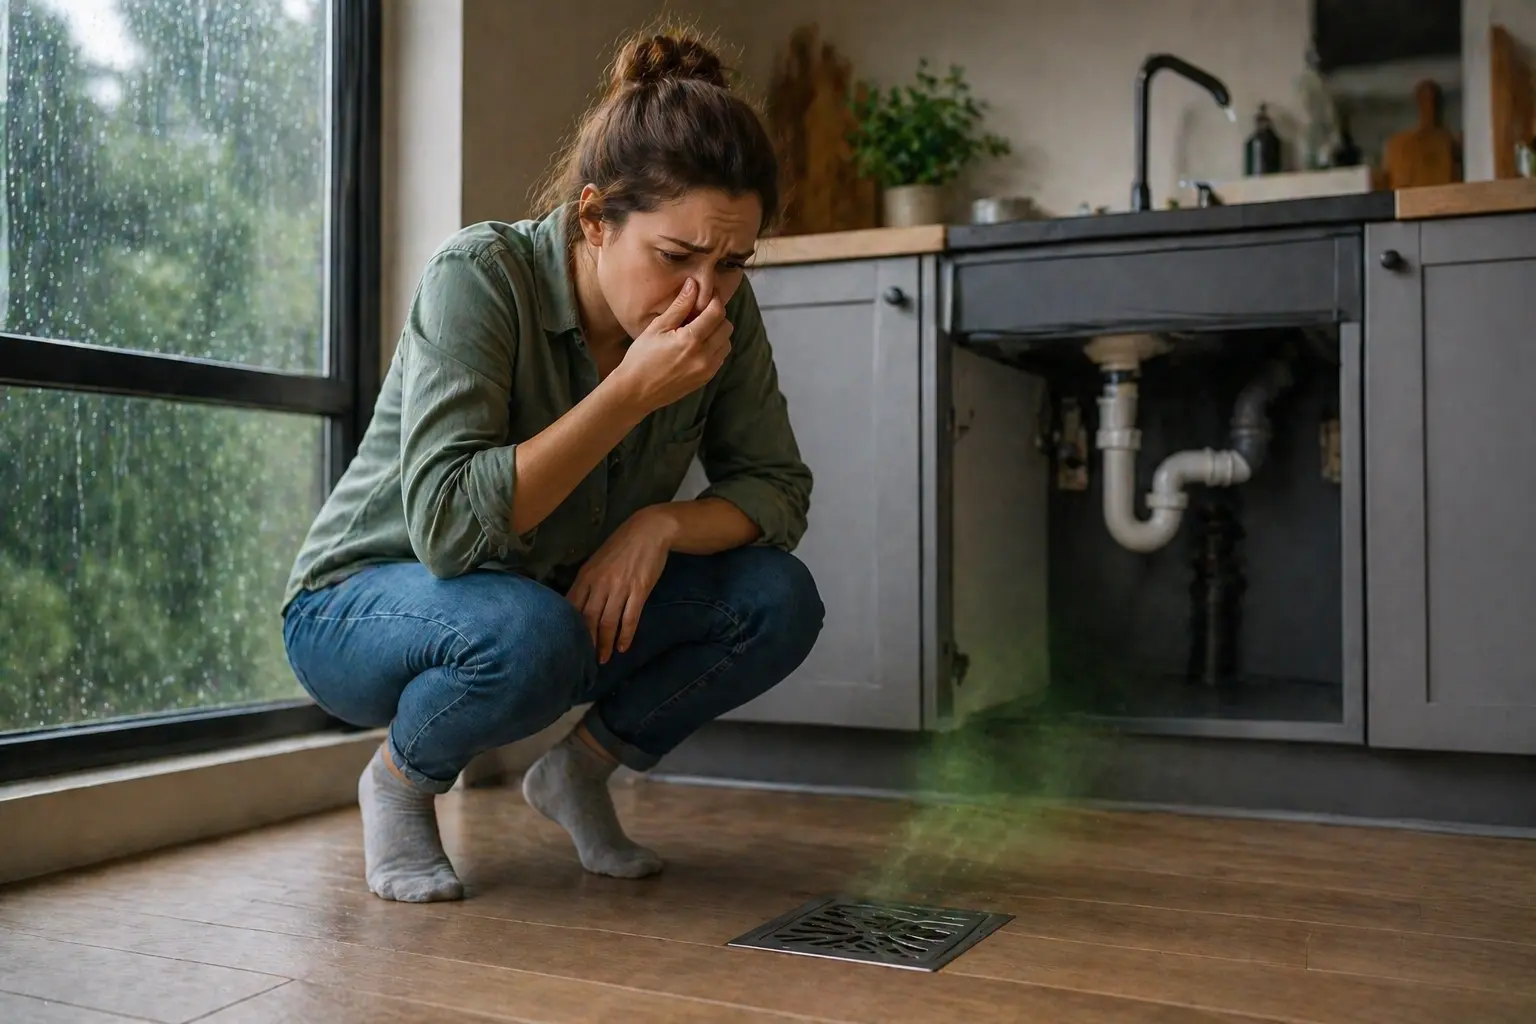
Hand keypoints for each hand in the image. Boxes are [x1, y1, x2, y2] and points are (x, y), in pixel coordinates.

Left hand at [565, 508, 677, 663]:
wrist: (649, 531)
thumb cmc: (622, 546)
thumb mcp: (597, 561)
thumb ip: (588, 582)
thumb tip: (577, 606)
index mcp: (586, 575)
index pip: (572, 606)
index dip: (569, 628)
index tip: (567, 644)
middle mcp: (600, 583)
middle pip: (588, 619)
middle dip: (586, 642)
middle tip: (585, 660)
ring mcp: (620, 587)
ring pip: (608, 622)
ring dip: (605, 643)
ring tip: (604, 658)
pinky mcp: (639, 591)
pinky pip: (630, 618)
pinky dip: (625, 635)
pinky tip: (623, 647)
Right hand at [614, 279, 731, 413]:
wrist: (636, 392)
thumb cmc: (641, 357)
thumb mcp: (657, 327)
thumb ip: (679, 306)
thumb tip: (693, 284)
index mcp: (691, 340)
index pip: (717, 313)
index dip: (713, 300)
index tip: (705, 296)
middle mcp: (703, 356)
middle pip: (726, 327)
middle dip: (716, 317)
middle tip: (699, 314)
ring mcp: (707, 370)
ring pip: (726, 343)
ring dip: (717, 333)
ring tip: (697, 331)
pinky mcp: (706, 379)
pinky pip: (720, 358)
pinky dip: (714, 348)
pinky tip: (696, 346)